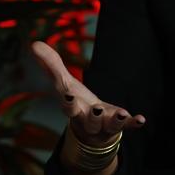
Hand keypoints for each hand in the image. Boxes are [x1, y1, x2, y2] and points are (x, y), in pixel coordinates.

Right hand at [31, 41, 146, 146]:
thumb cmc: (77, 102)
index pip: (68, 107)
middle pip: (89, 122)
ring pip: (109, 126)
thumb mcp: (64, 83)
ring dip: (115, 120)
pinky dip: (134, 123)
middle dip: (92, 117)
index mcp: (73, 110)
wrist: (90, 130)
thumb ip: (51, 64)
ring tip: (121, 113)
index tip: (68, 94)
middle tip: (96, 109)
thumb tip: (33, 43)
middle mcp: (88, 121)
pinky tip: (141, 119)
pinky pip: (127, 127)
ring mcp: (104, 125)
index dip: (68, 102)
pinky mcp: (118, 126)